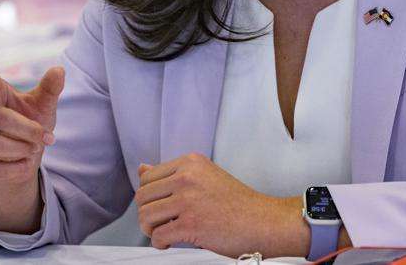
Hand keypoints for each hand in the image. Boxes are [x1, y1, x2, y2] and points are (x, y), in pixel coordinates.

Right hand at [0, 65, 64, 184]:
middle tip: (46, 137)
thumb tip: (59, 70)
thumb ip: (50, 88)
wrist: (23, 154)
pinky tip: (26, 165)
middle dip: (27, 129)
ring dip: (20, 149)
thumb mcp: (42, 104)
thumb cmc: (29, 119)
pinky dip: (12, 169)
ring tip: (36, 149)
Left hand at [135, 153, 308, 256]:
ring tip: (165, 233)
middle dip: (147, 214)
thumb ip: (173, 173)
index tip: (161, 206)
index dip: (150, 196)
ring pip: (145, 216)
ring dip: (151, 230)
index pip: (148, 177)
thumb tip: (142, 168)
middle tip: (161, 223)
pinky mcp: (190, 223)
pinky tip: (172, 242)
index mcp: (191, 162)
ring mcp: (188, 199)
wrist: (263, 221)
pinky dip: (160, 244)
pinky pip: (158, 236)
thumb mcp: (204, 177)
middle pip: (142, 197)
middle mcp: (187, 177)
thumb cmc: (237, 203)